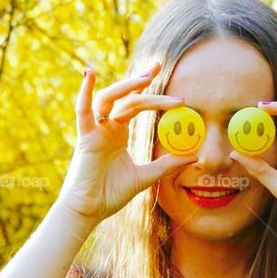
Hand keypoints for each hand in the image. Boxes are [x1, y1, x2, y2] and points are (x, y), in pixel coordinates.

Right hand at [57, 62, 197, 222]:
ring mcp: (95, 130)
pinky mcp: (85, 138)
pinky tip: (89, 74)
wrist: (90, 211)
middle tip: (158, 66)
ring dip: (126, 86)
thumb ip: (167, 165)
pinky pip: (83, 111)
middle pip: (127, 98)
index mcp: (118, 133)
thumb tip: (193, 157)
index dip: (148, 88)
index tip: (160, 71)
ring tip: (146, 78)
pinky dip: (85, 92)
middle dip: (141, 80)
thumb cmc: (111, 194)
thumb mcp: (146, 177)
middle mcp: (106, 127)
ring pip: (109, 99)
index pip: (135, 103)